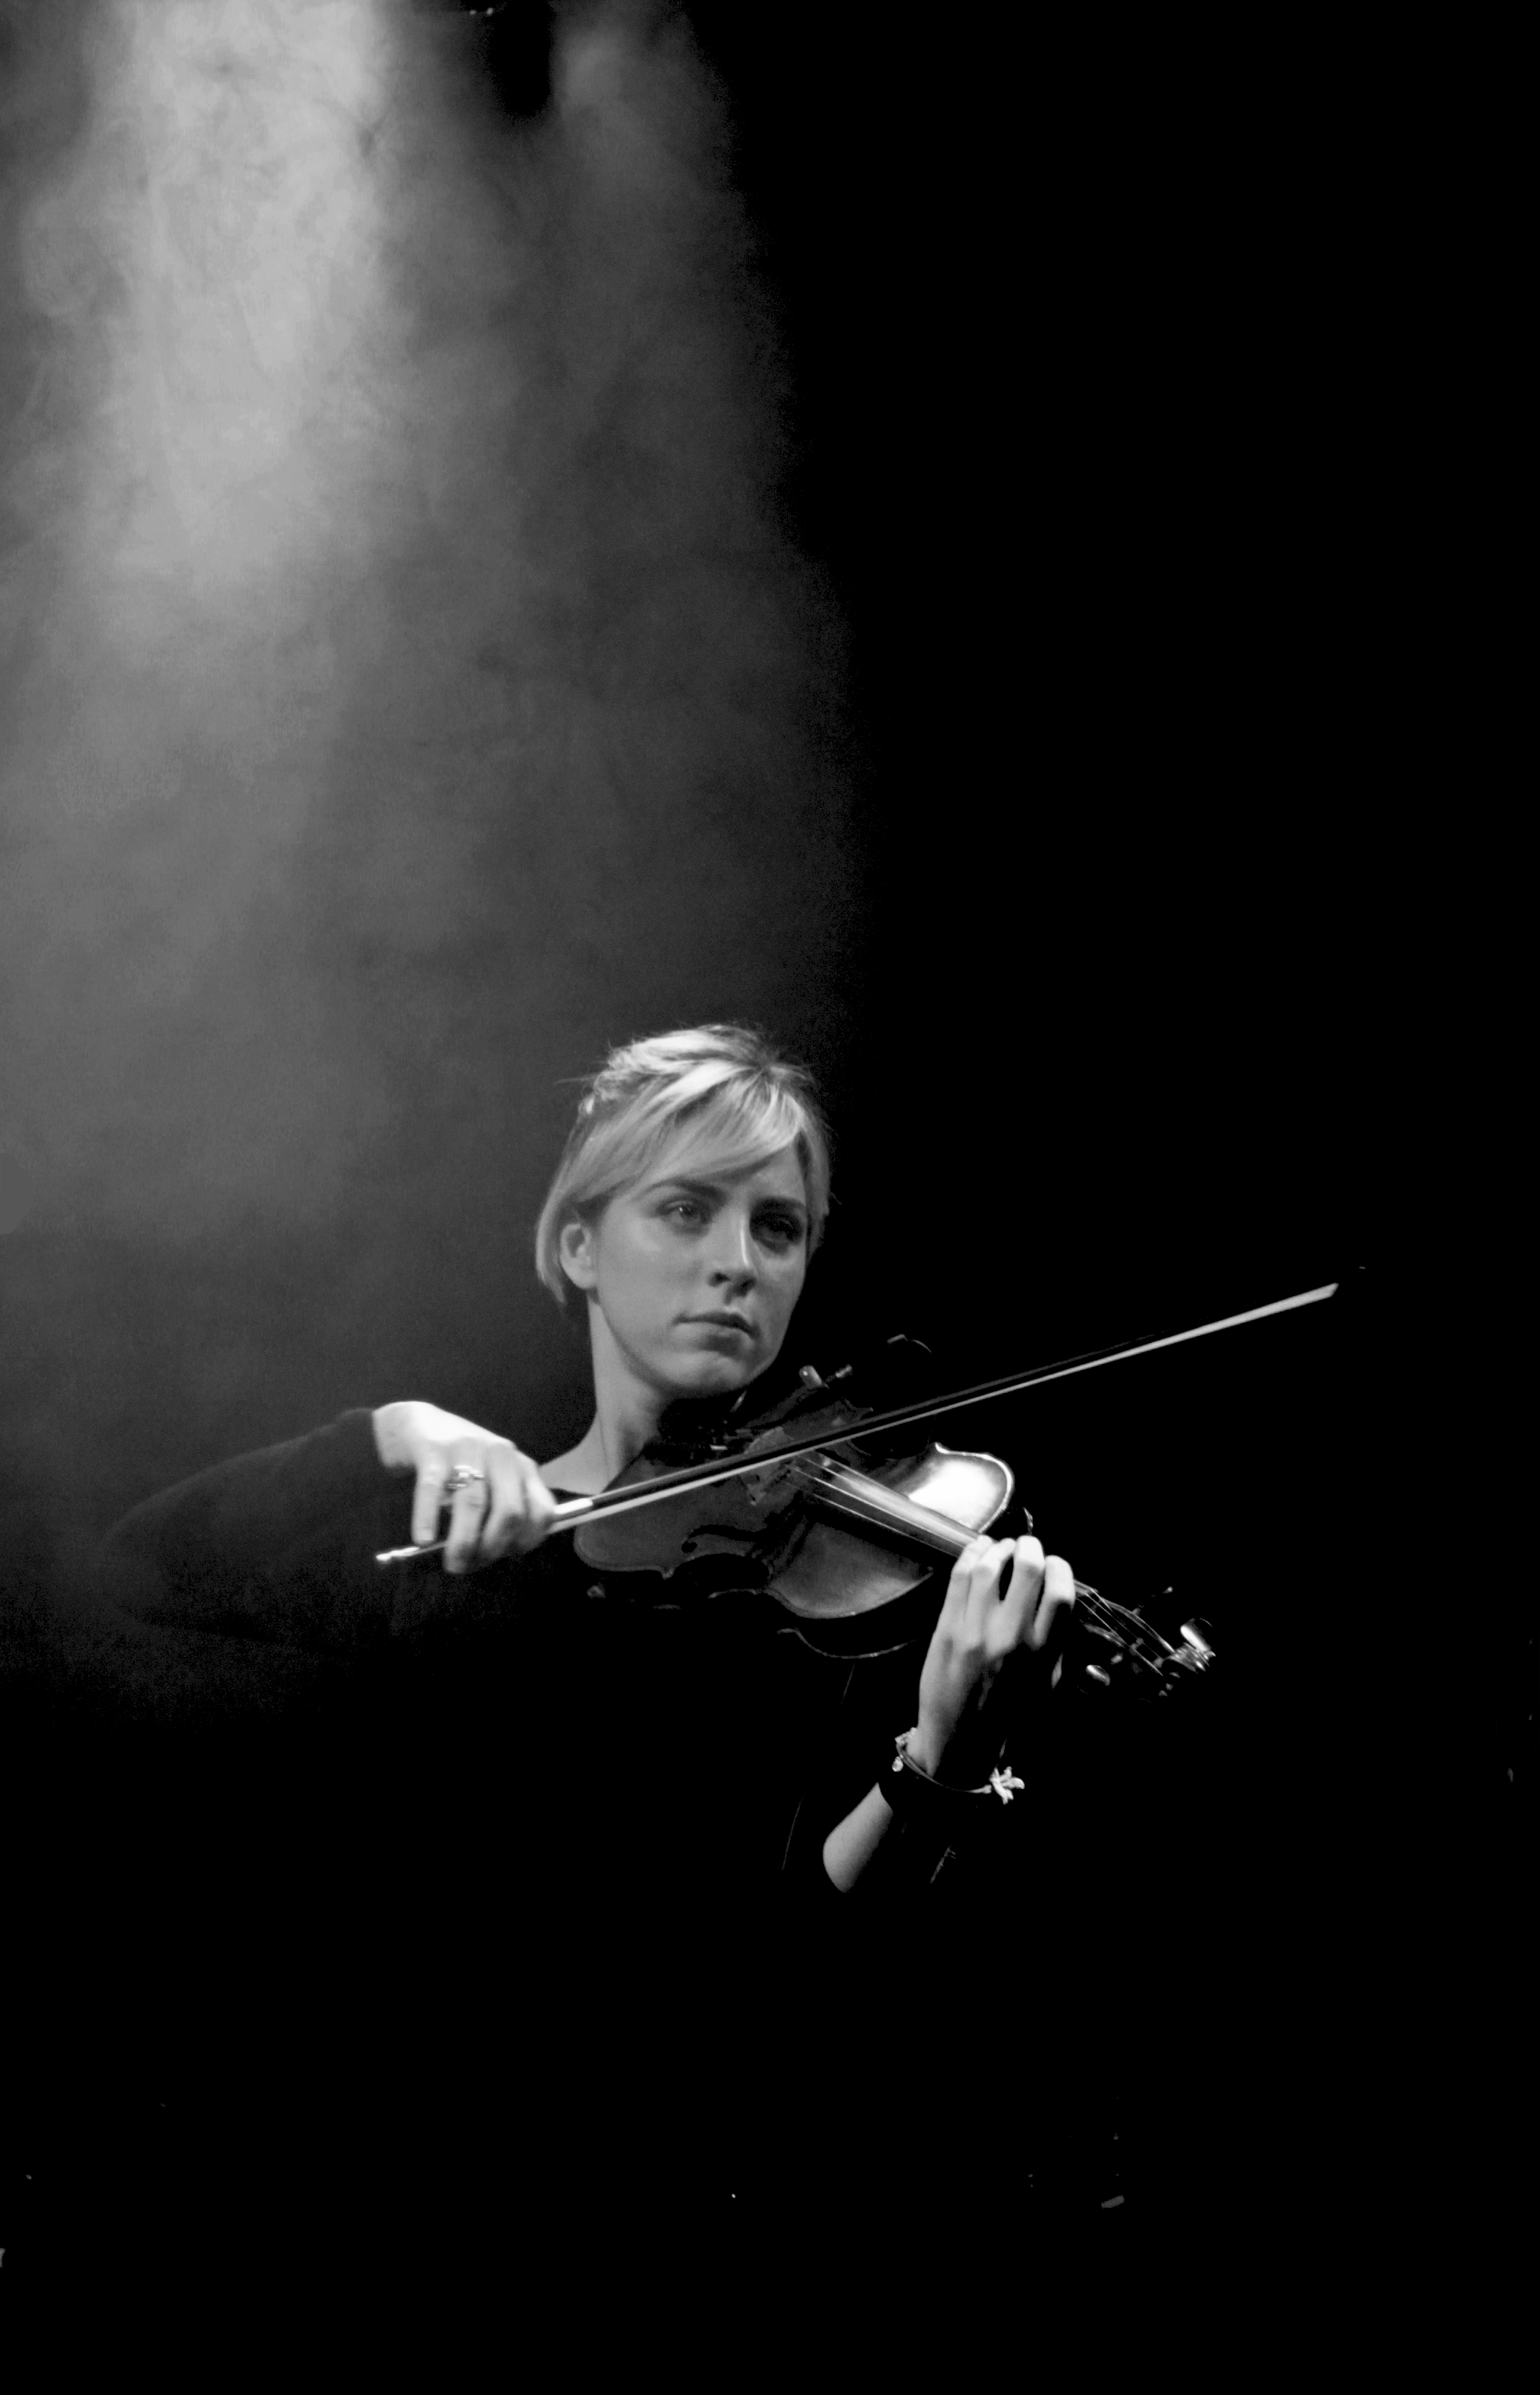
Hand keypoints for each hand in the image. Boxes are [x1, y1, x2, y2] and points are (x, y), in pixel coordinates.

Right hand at [372, 1400, 558, 1572]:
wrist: (417, 1422)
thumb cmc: (458, 1463)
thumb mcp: (492, 1480)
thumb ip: (502, 1509)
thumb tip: (499, 1553)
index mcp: (521, 1466)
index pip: (542, 1510)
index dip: (527, 1541)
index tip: (506, 1556)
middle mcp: (501, 1455)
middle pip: (510, 1511)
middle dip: (493, 1547)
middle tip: (473, 1564)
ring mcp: (468, 1449)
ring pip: (473, 1504)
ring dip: (463, 1543)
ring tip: (453, 1563)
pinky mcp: (434, 1449)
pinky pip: (432, 1488)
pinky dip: (428, 1518)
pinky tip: (424, 1540)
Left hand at [913, 1535, 1075, 1782]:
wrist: (960, 1741)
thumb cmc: (1009, 1715)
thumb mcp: (1046, 1686)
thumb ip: (1057, 1644)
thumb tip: (1061, 1601)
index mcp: (1041, 1654)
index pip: (1060, 1593)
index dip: (1060, 1568)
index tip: (1055, 1565)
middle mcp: (1010, 1637)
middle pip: (1026, 1570)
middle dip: (1031, 1548)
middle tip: (1029, 1546)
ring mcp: (974, 1630)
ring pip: (989, 1568)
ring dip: (1000, 1548)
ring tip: (1004, 1547)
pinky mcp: (946, 1628)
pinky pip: (959, 1579)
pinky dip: (970, 1556)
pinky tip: (979, 1551)